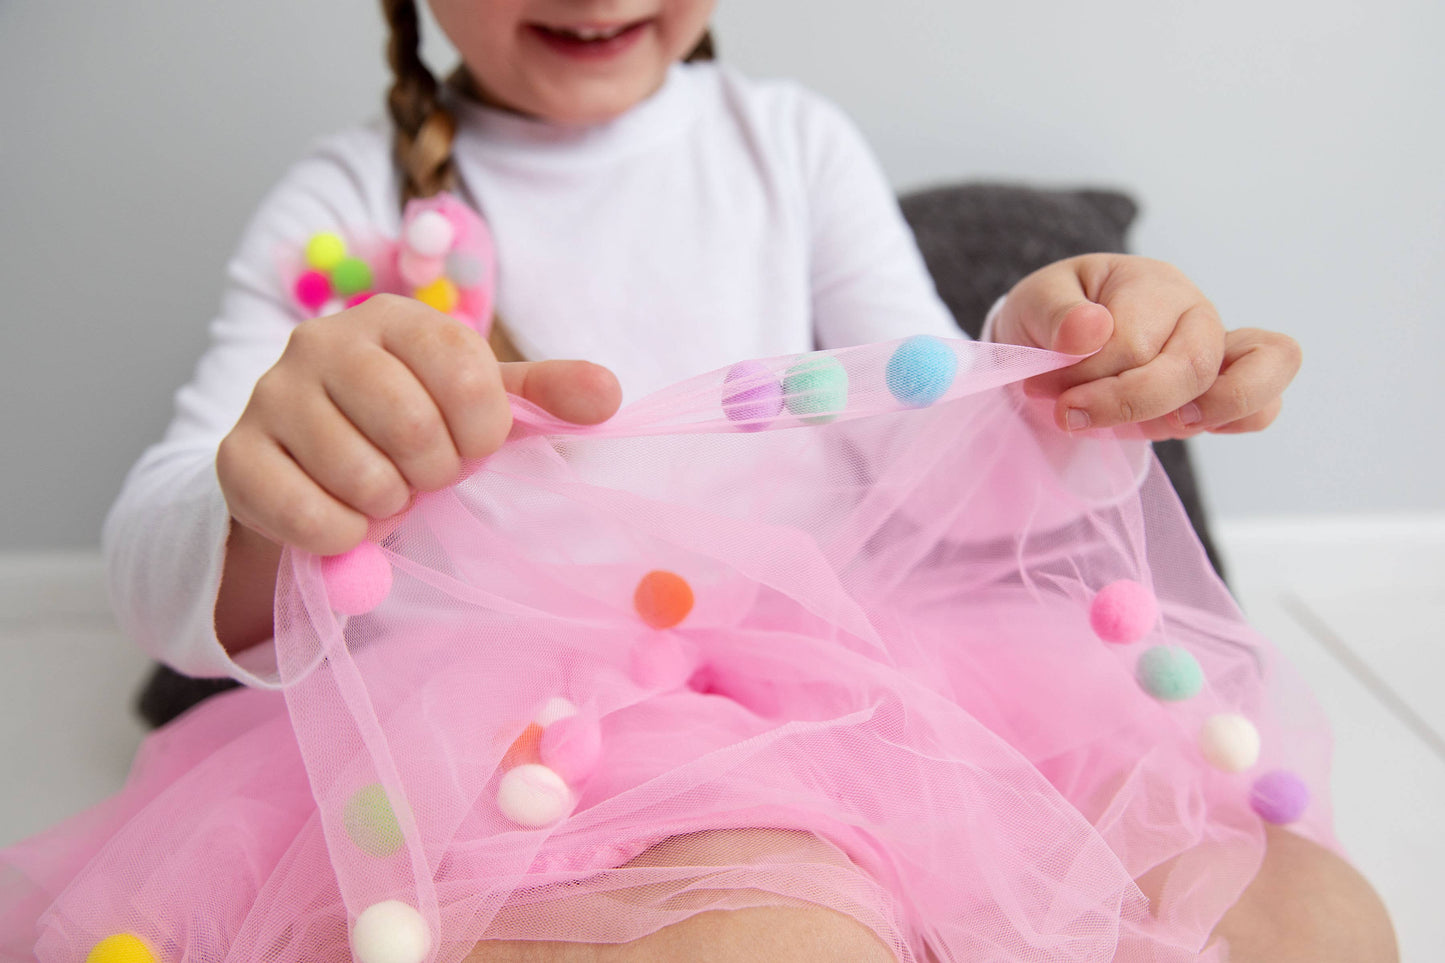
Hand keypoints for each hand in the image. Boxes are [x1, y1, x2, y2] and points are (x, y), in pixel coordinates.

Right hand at [217, 295, 621, 555]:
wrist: (311, 466)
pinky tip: (346, 518)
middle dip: (435, 474)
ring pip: (363, 479)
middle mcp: (322, 340)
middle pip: (414, 428)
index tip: (472, 448)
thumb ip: (546, 396)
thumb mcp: (481, 406)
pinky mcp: (237, 457)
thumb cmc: (411, 427)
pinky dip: (344, 536)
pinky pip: (311, 516)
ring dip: (389, 508)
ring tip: (382, 491)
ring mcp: (270, 394)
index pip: (467, 374)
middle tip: (423, 476)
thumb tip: (609, 395)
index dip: (483, 433)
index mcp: (393, 317)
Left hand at [991, 255, 1301, 440]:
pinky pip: (1263, 407)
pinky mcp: (1221, 390)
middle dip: (1126, 403)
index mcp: (1153, 285)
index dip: (1084, 374)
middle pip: (1192, 367)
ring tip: (1144, 427)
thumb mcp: (1037, 301)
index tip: (1041, 384)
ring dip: (1198, 413)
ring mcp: (1218, 353)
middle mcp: (1196, 315)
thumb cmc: (1056, 316)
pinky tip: (1176, 427)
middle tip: (1068, 414)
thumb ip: (1056, 313)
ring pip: (1257, 378)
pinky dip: (1234, 422)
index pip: (1133, 342)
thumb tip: (1091, 329)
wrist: (1060, 339)